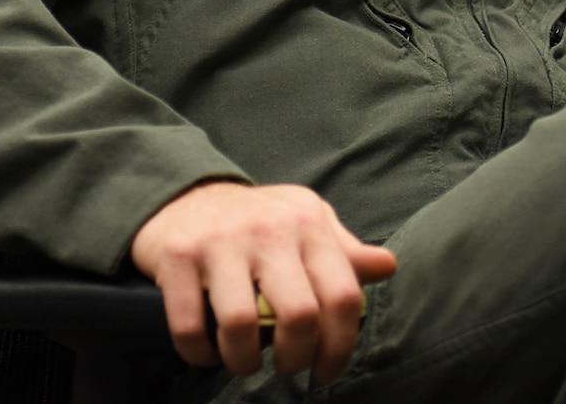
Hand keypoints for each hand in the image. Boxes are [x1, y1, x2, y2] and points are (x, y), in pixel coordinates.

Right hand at [130, 181, 396, 381]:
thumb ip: (344, 250)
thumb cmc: (260, 220)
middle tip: (288, 367)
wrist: (187, 195)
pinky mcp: (178, 255)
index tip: (327, 370)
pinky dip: (199, 353)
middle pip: (299, 315)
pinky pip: (189, 325)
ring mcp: (221, 241)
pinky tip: (207, 352)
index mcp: (308, 223)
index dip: (341, 345)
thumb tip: (387, 267)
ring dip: (243, 361)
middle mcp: (269, 228)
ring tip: (245, 362)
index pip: (343, 294)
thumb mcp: (307, 222)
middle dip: (296, 358)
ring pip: (240, 325)